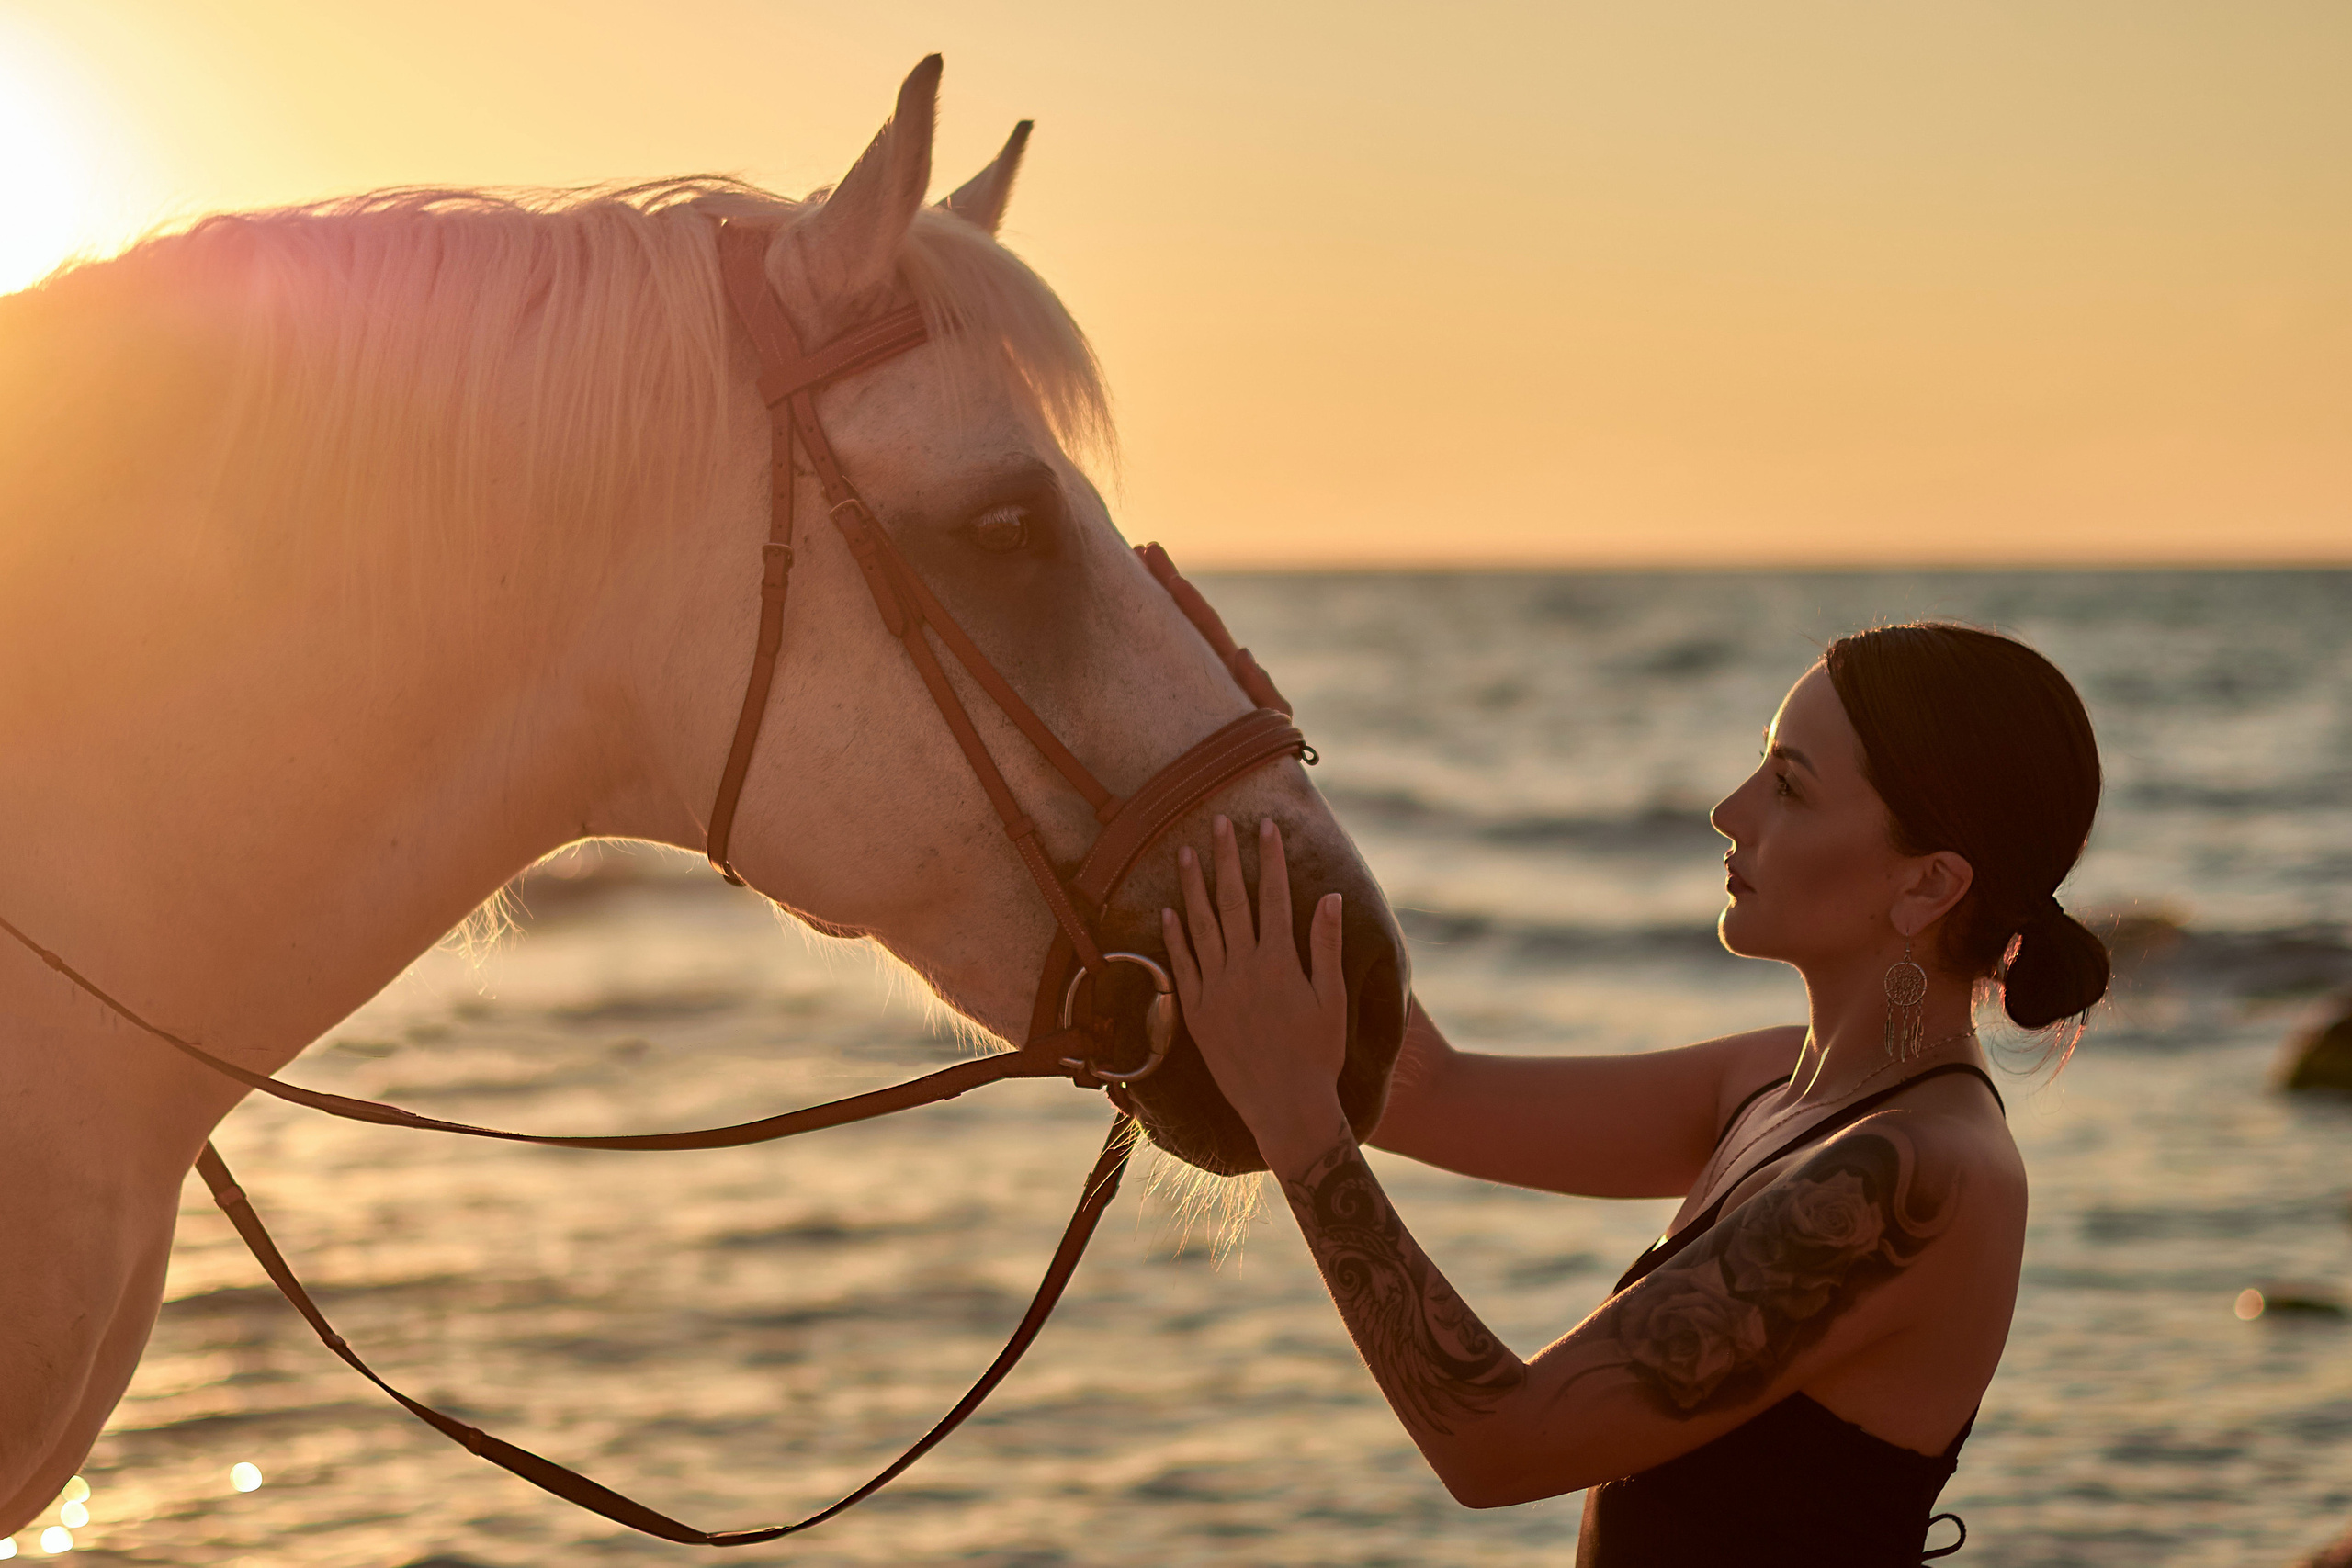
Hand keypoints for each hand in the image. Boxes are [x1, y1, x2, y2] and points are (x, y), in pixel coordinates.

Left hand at [1162, 815, 1351, 1171]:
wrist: (1285, 1106)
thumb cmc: (1318, 1055)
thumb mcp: (1332, 999)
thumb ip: (1326, 946)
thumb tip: (1330, 897)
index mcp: (1280, 961)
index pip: (1273, 896)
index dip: (1269, 858)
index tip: (1264, 826)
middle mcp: (1244, 968)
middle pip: (1232, 900)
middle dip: (1226, 858)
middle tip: (1218, 823)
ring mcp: (1217, 989)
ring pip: (1200, 925)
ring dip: (1192, 886)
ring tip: (1185, 852)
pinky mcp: (1197, 1012)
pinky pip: (1181, 965)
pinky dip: (1174, 936)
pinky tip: (1168, 910)